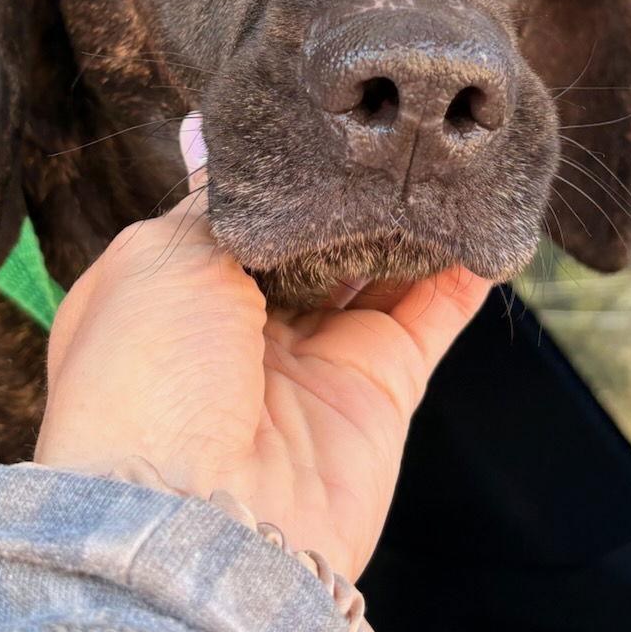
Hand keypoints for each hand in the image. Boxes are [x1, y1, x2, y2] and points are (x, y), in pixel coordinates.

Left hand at [34, 120, 489, 579]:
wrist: (191, 519)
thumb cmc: (145, 382)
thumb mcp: (158, 257)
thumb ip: (218, 202)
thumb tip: (250, 164)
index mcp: (169, 291)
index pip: (233, 209)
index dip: (274, 170)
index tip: (320, 112)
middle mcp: (239, 324)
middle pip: (312, 236)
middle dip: (346, 188)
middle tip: (391, 124)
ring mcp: (313, 360)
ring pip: (378, 267)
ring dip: (408, 216)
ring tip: (441, 152)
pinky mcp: (379, 393)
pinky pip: (433, 315)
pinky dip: (463, 271)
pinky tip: (485, 218)